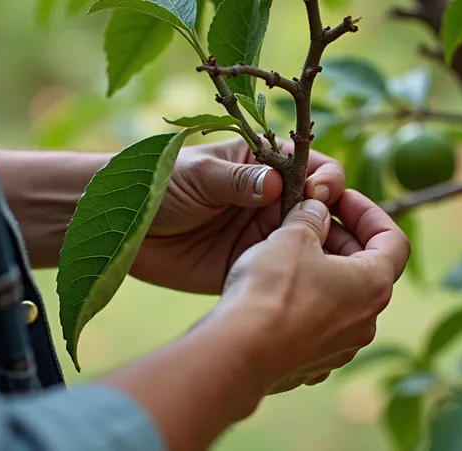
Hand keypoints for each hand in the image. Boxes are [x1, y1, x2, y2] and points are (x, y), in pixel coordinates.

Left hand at [130, 138, 344, 293]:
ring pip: (311, 240)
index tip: (318, 193)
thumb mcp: (198, 174)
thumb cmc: (159, 185)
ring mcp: (265, 233)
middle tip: (336, 234)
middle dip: (337, 218)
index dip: (325, 179)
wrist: (124, 228)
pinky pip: (286, 270)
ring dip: (327, 250)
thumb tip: (274, 184)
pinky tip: (312, 284)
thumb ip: (236, 180)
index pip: (312, 167)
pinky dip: (303, 276)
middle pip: (321, 207)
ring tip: (335, 263)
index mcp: (266, 164)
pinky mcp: (253, 265)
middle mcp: (274, 199)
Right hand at [199, 190, 410, 392]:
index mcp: (373, 286)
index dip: (368, 212)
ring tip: (288, 253)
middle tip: (308, 219)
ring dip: (321, 271)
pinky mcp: (312, 364)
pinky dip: (304, 304)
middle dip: (339, 238)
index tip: (340, 199)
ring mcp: (340, 348)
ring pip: (340, 299)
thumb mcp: (293, 236)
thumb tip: (316, 211)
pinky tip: (276, 292)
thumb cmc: (272, 291)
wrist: (238, 354)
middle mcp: (365, 322)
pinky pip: (316, 326)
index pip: (393, 240)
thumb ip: (310, 217)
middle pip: (365, 269)